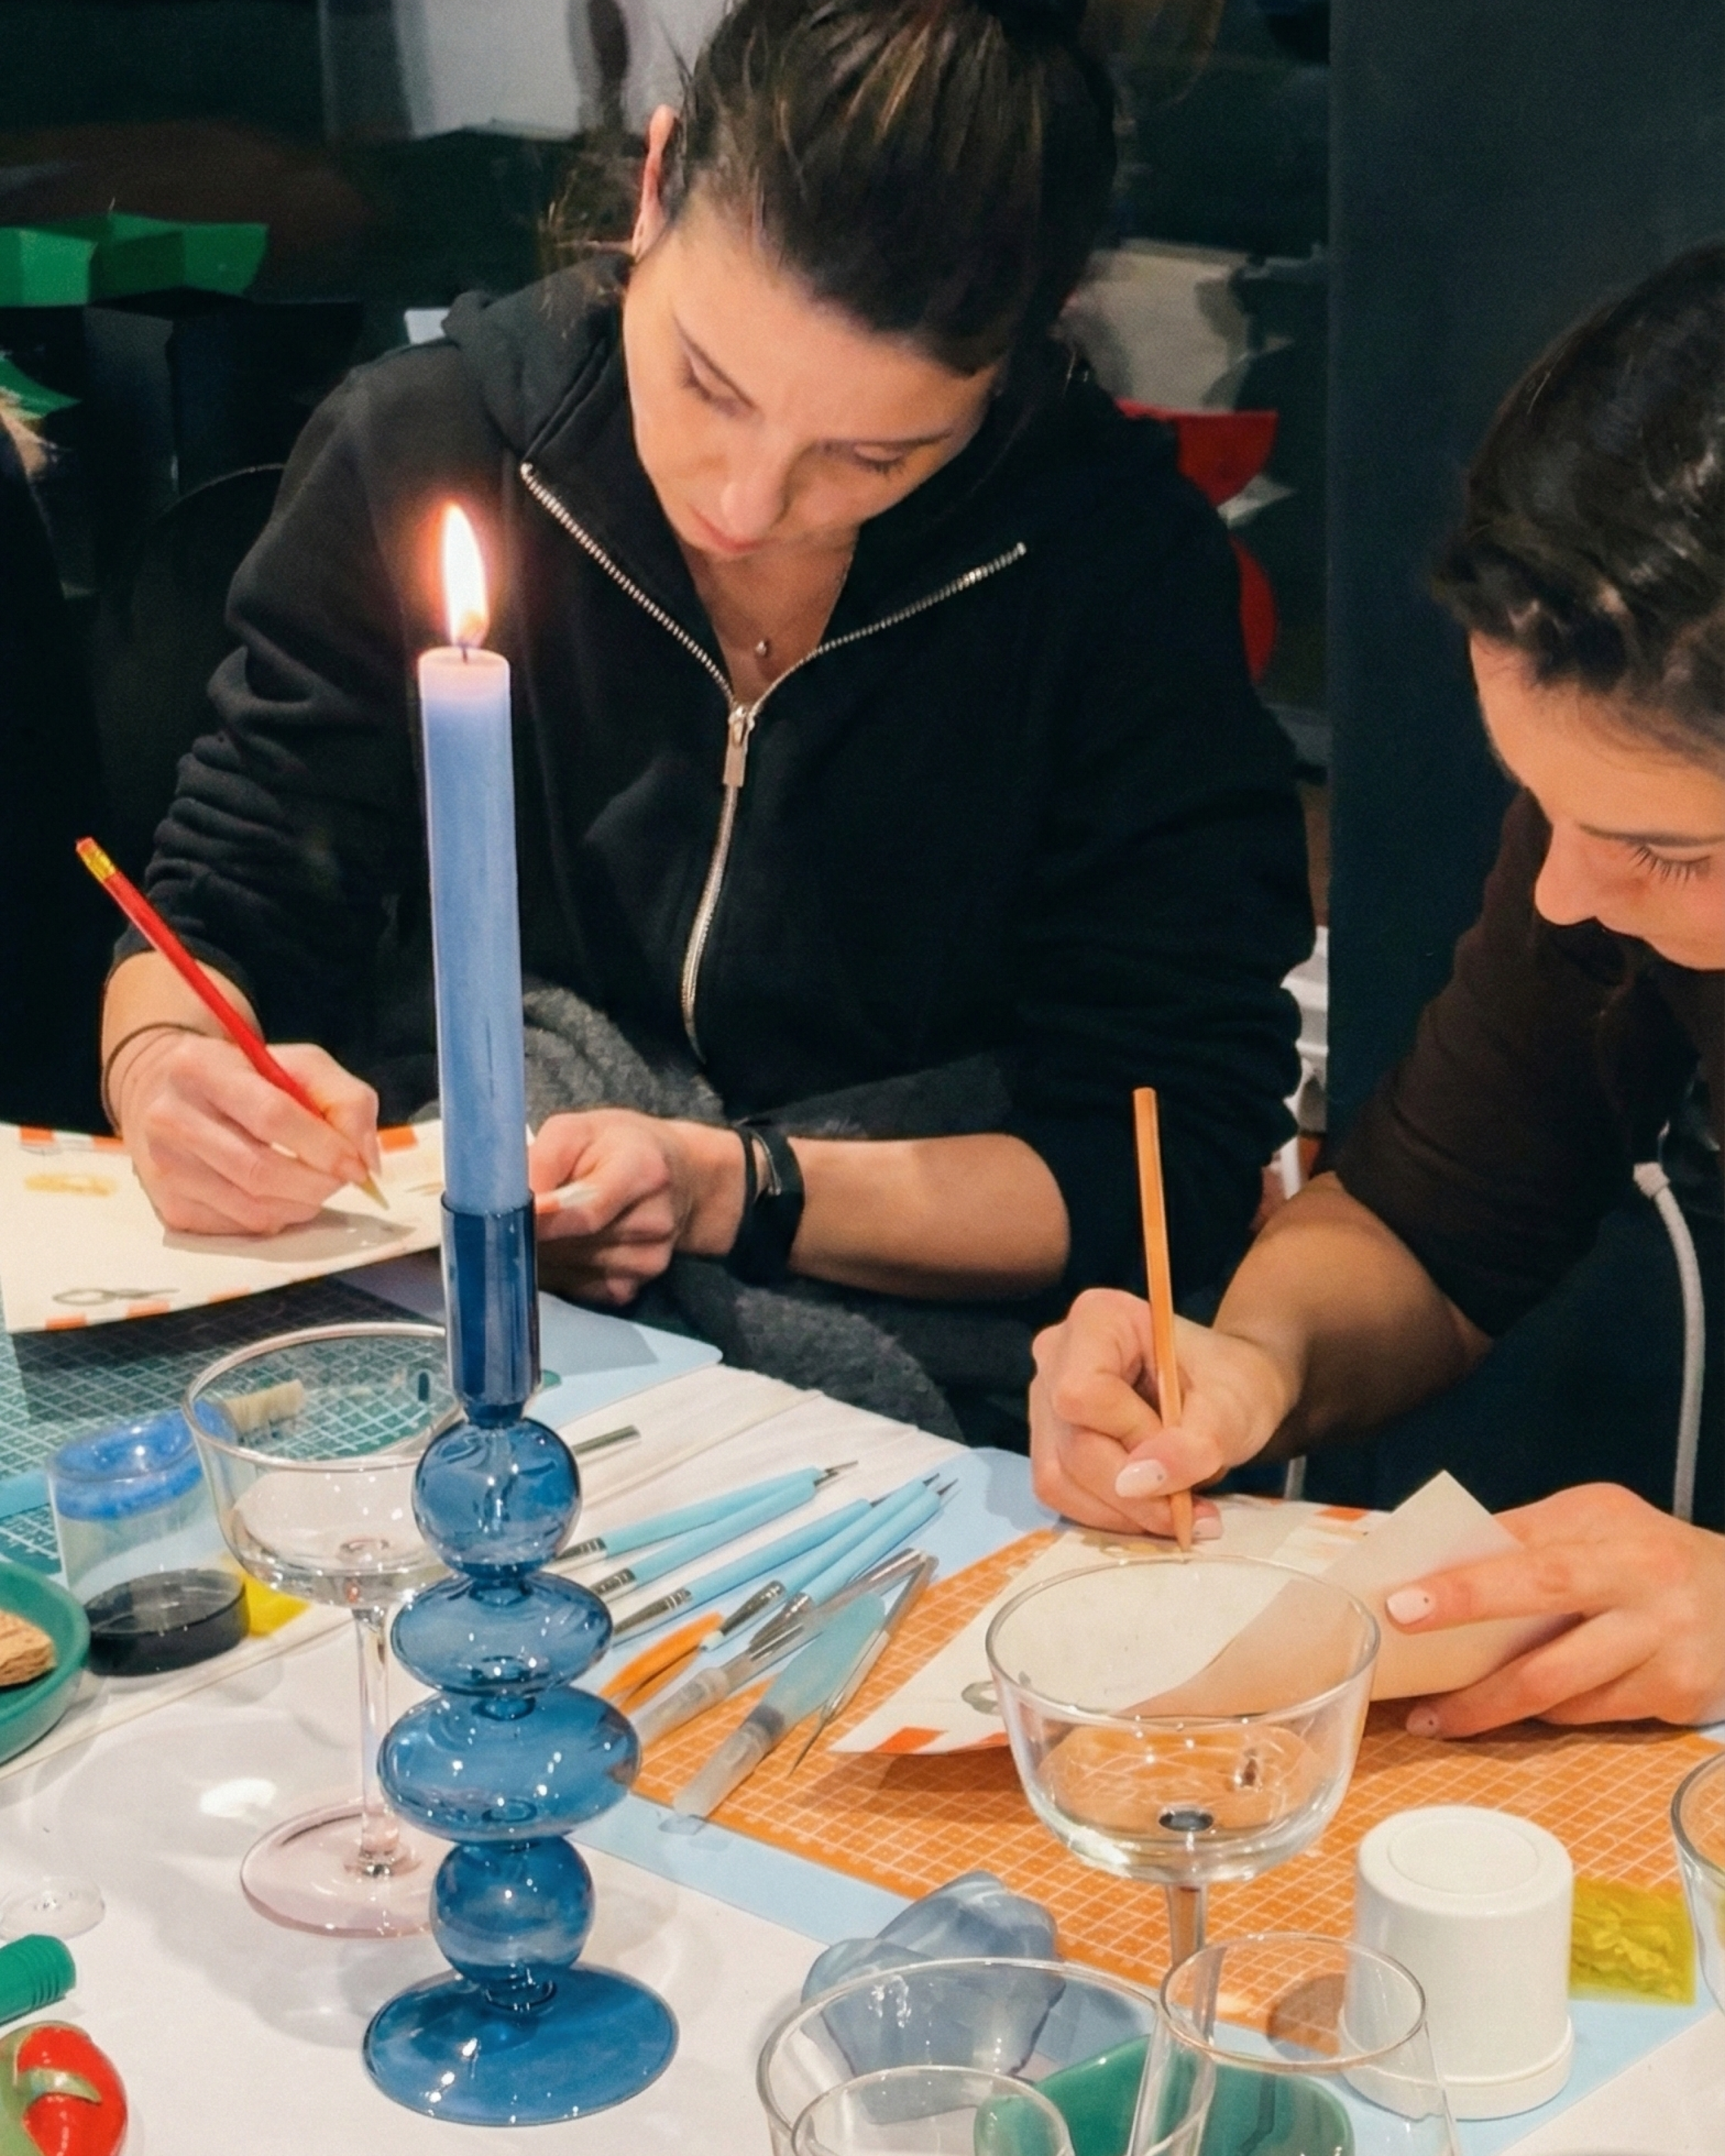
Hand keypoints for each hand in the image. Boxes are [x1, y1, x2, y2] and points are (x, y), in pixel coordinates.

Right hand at [115, 1031, 379, 1235]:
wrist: (169, 1092)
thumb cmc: (247, 1077)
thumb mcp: (300, 1066)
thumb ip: (346, 1100)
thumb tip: (365, 1159)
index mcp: (201, 1068)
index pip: (271, 1116)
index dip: (324, 1146)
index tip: (357, 1165)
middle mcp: (170, 1117)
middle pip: (259, 1170)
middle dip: (317, 1183)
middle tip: (342, 1179)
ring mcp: (164, 1166)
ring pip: (251, 1207)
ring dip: (300, 1205)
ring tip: (315, 1186)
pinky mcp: (169, 1205)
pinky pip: (238, 1227)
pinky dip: (275, 1218)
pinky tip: (280, 1196)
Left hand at [529, 1111, 741, 1305]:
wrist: (677, 1177)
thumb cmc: (617, 1147)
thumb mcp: (577, 1129)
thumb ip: (542, 1159)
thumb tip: (508, 1203)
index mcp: (643, 1170)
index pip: (587, 1212)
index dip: (542, 1220)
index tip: (509, 1217)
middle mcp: (655, 1221)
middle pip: (570, 1243)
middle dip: (532, 1231)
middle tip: (516, 1211)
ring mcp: (647, 1261)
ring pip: (564, 1269)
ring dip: (540, 1251)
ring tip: (547, 1222)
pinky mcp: (632, 1288)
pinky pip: (573, 1289)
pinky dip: (555, 1270)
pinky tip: (563, 1244)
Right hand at [1028, 1288, 1294, 1535]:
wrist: (1227, 1391)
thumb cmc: (1233, 1382)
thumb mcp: (1233, 1407)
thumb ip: (1195, 1441)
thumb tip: (1140, 1482)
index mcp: (1098, 1319)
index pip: (1082, 1393)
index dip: (1132, 1435)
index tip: (1185, 1446)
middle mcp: (1056, 1354)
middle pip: (1072, 1444)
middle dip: (1134, 1489)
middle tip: (1190, 1504)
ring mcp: (1044, 1400)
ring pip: (1058, 1478)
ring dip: (1121, 1511)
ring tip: (1177, 1512)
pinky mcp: (1048, 1440)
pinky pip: (1060, 1493)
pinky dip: (1108, 1514)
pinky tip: (1151, 1510)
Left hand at [1391, 1483, 1724, 1733]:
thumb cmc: (1644, 1548)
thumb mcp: (1592, 1518)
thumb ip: (1526, 1536)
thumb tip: (1435, 1563)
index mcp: (1612, 1534)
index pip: (1527, 1562)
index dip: (1465, 1590)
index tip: (1402, 1605)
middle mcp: (1646, 1592)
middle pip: (1548, 1650)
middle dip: (1475, 1680)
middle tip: (1412, 1697)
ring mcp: (1666, 1651)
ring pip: (1561, 1697)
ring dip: (1491, 1711)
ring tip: (1436, 1716)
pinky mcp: (1679, 1696)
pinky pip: (1590, 1714)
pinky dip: (1543, 1713)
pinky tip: (1510, 1710)